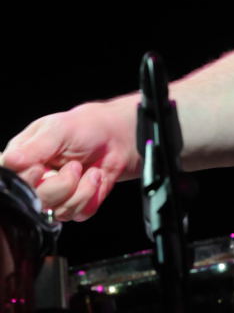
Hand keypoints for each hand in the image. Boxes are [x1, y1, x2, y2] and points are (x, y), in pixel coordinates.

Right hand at [2, 100, 138, 221]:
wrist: (115, 137)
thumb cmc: (84, 127)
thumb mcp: (58, 130)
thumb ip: (35, 148)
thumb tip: (9, 161)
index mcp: (22, 161)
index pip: (12, 182)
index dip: (28, 181)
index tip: (41, 169)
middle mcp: (34, 183)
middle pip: (35, 202)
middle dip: (61, 185)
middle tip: (74, 165)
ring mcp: (53, 198)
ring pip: (58, 211)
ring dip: (81, 188)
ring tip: (87, 169)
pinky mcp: (73, 207)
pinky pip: (79, 213)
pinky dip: (92, 194)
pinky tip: (95, 177)